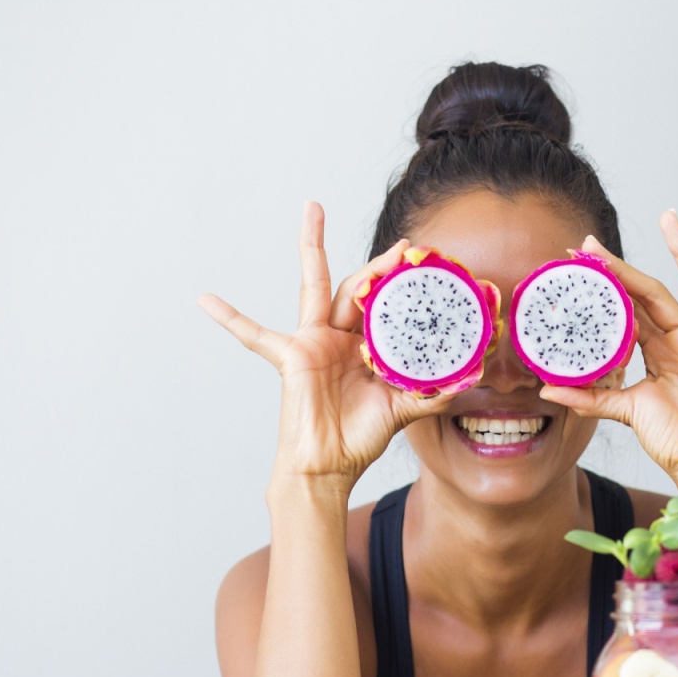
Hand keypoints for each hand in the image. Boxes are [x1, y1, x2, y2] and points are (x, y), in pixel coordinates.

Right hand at [199, 203, 458, 491]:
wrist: (329, 466)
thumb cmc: (359, 437)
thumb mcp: (403, 410)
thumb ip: (432, 392)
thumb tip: (471, 376)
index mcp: (366, 348)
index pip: (387, 308)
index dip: (405, 289)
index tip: (428, 268)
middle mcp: (340, 338)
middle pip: (359, 288)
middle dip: (381, 264)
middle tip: (406, 243)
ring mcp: (314, 342)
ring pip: (316, 286)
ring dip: (312, 247)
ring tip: (312, 210)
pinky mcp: (290, 357)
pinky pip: (254, 335)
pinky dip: (230, 319)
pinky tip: (206, 300)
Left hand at [539, 211, 677, 489]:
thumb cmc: (675, 440)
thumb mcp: (626, 412)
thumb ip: (592, 398)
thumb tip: (547, 391)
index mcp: (658, 349)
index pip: (627, 308)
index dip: (603, 287)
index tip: (574, 263)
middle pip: (651, 291)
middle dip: (621, 268)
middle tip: (588, 243)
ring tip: (669, 219)